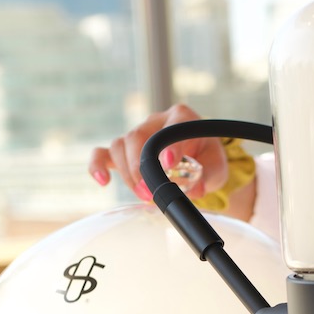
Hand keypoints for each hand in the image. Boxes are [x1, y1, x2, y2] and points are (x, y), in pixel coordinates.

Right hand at [88, 103, 228, 201]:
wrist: (197, 159)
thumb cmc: (206, 158)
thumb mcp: (216, 167)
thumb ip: (208, 176)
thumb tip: (194, 191)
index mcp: (182, 118)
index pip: (173, 124)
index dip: (169, 145)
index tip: (169, 165)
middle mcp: (156, 122)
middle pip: (137, 136)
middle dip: (141, 167)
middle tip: (150, 193)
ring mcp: (136, 134)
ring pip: (120, 145)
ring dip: (127, 173)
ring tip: (143, 195)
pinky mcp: (123, 150)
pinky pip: (101, 153)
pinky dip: (97, 166)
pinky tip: (103, 181)